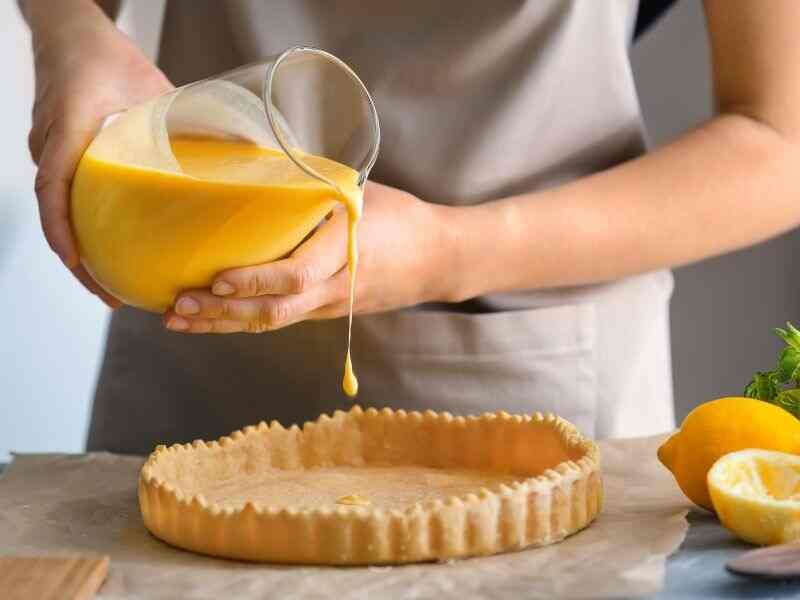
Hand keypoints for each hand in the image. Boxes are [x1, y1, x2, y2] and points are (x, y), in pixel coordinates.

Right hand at [26, 3, 172, 306]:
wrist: (74, 36)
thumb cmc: (106, 57)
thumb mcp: (150, 86)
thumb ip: (190, 118)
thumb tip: (245, 150)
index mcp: (69, 131)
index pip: (53, 189)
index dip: (63, 232)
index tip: (83, 265)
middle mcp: (52, 148)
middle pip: (57, 213)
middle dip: (79, 260)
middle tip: (111, 294)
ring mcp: (51, 152)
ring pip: (61, 208)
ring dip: (82, 248)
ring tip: (113, 282)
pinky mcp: (61, 154)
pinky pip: (67, 195)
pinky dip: (84, 224)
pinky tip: (114, 243)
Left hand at [164, 182, 455, 332]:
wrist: (437, 259)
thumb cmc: (400, 216)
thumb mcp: (361, 194)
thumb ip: (316, 190)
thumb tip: (258, 166)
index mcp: (345, 252)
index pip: (295, 275)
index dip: (254, 281)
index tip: (214, 277)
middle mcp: (335, 287)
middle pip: (274, 311)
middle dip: (222, 312)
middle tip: (176, 308)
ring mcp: (331, 306)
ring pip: (272, 323)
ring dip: (223, 323)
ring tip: (179, 321)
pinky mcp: (327, 313)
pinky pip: (281, 320)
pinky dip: (243, 320)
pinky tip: (212, 318)